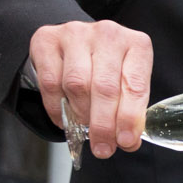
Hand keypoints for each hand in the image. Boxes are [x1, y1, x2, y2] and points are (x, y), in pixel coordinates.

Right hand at [29, 19, 153, 156]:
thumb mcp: (127, 84)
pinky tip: (65, 119)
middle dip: (104, 125)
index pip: (135, 85)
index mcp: (136, 44)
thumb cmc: (107, 68)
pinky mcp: (47, 39)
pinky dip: (57, 108)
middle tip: (103, 149)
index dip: (129, 118)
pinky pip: (50, 82)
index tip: (126, 142)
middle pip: (104, 87)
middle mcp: (107, 34)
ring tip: (85, 130)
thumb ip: (130, 110)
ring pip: (77, 85)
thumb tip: (127, 142)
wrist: (76, 44)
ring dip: (81, 115)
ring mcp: (75, 33)